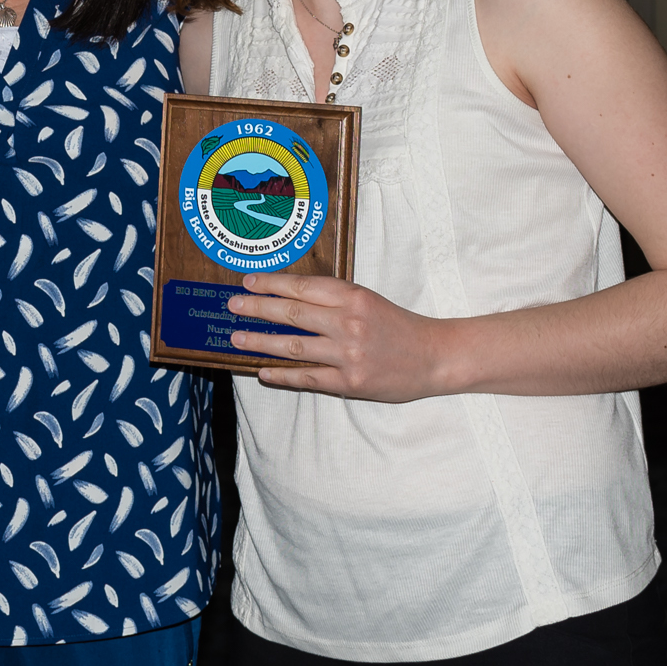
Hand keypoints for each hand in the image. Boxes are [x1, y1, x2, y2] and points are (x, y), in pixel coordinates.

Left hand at [228, 273, 452, 402]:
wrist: (435, 356)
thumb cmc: (398, 325)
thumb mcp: (367, 300)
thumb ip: (332, 299)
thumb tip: (287, 297)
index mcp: (353, 297)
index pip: (302, 287)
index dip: (271, 284)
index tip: (247, 283)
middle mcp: (348, 323)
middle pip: (292, 313)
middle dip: (257, 308)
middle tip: (232, 306)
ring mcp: (348, 355)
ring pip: (293, 346)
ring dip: (260, 342)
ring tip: (236, 338)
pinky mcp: (350, 383)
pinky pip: (307, 377)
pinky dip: (282, 374)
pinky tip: (262, 371)